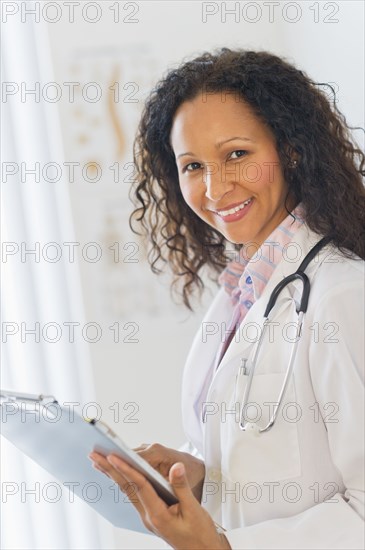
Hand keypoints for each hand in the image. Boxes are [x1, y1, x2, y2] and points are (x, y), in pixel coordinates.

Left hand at [89, 452, 230, 549]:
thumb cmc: (200, 533)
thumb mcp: (194, 509)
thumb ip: (182, 486)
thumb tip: (175, 466)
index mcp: (158, 515)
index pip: (139, 486)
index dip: (127, 469)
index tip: (113, 456)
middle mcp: (149, 517)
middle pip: (126, 488)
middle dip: (109, 470)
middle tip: (95, 455)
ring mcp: (148, 517)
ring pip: (128, 492)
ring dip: (113, 475)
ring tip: (99, 461)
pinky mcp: (151, 515)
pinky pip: (134, 495)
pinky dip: (124, 482)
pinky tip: (118, 475)